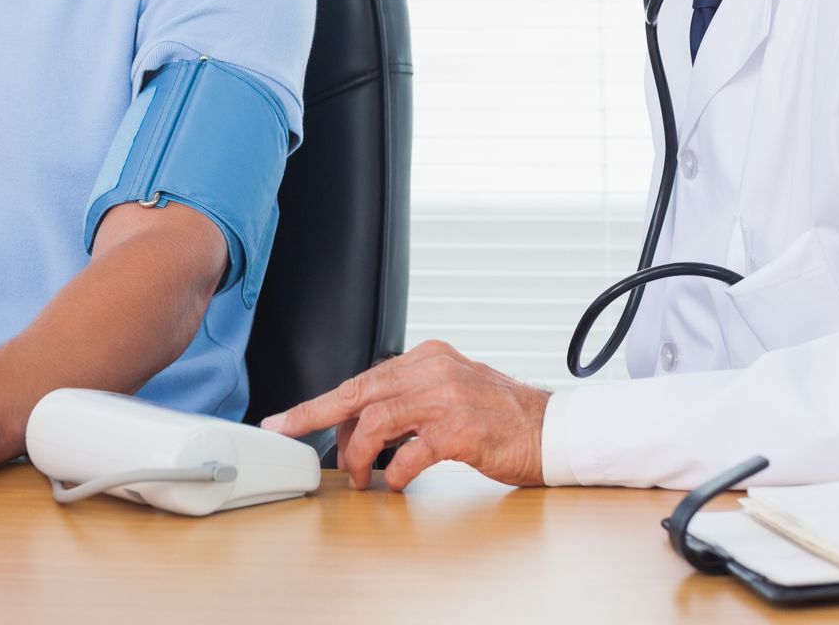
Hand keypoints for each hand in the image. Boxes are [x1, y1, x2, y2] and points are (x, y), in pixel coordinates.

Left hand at [260, 340, 549, 490]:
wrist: (550, 429)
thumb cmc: (499, 416)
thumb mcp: (451, 389)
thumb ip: (410, 395)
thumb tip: (362, 420)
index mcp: (428, 357)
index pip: (363, 378)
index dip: (322, 401)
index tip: (289, 418)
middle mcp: (434, 370)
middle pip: (359, 391)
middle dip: (315, 415)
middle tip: (288, 433)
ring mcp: (447, 398)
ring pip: (376, 421)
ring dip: (358, 455)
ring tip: (359, 477)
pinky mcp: (460, 430)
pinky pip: (409, 453)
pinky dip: (396, 472)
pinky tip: (399, 482)